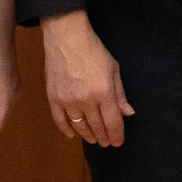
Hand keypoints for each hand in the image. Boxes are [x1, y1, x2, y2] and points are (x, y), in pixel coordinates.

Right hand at [40, 11, 133, 147]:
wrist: (67, 38)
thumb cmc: (93, 51)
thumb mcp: (114, 69)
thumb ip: (120, 94)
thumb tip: (128, 113)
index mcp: (104, 92)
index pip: (113, 123)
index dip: (117, 135)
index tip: (118, 142)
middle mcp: (86, 100)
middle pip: (97, 127)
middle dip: (104, 137)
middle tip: (107, 143)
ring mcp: (68, 100)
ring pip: (79, 127)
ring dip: (88, 136)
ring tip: (94, 139)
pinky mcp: (53, 98)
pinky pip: (60, 121)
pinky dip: (66, 130)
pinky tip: (73, 135)